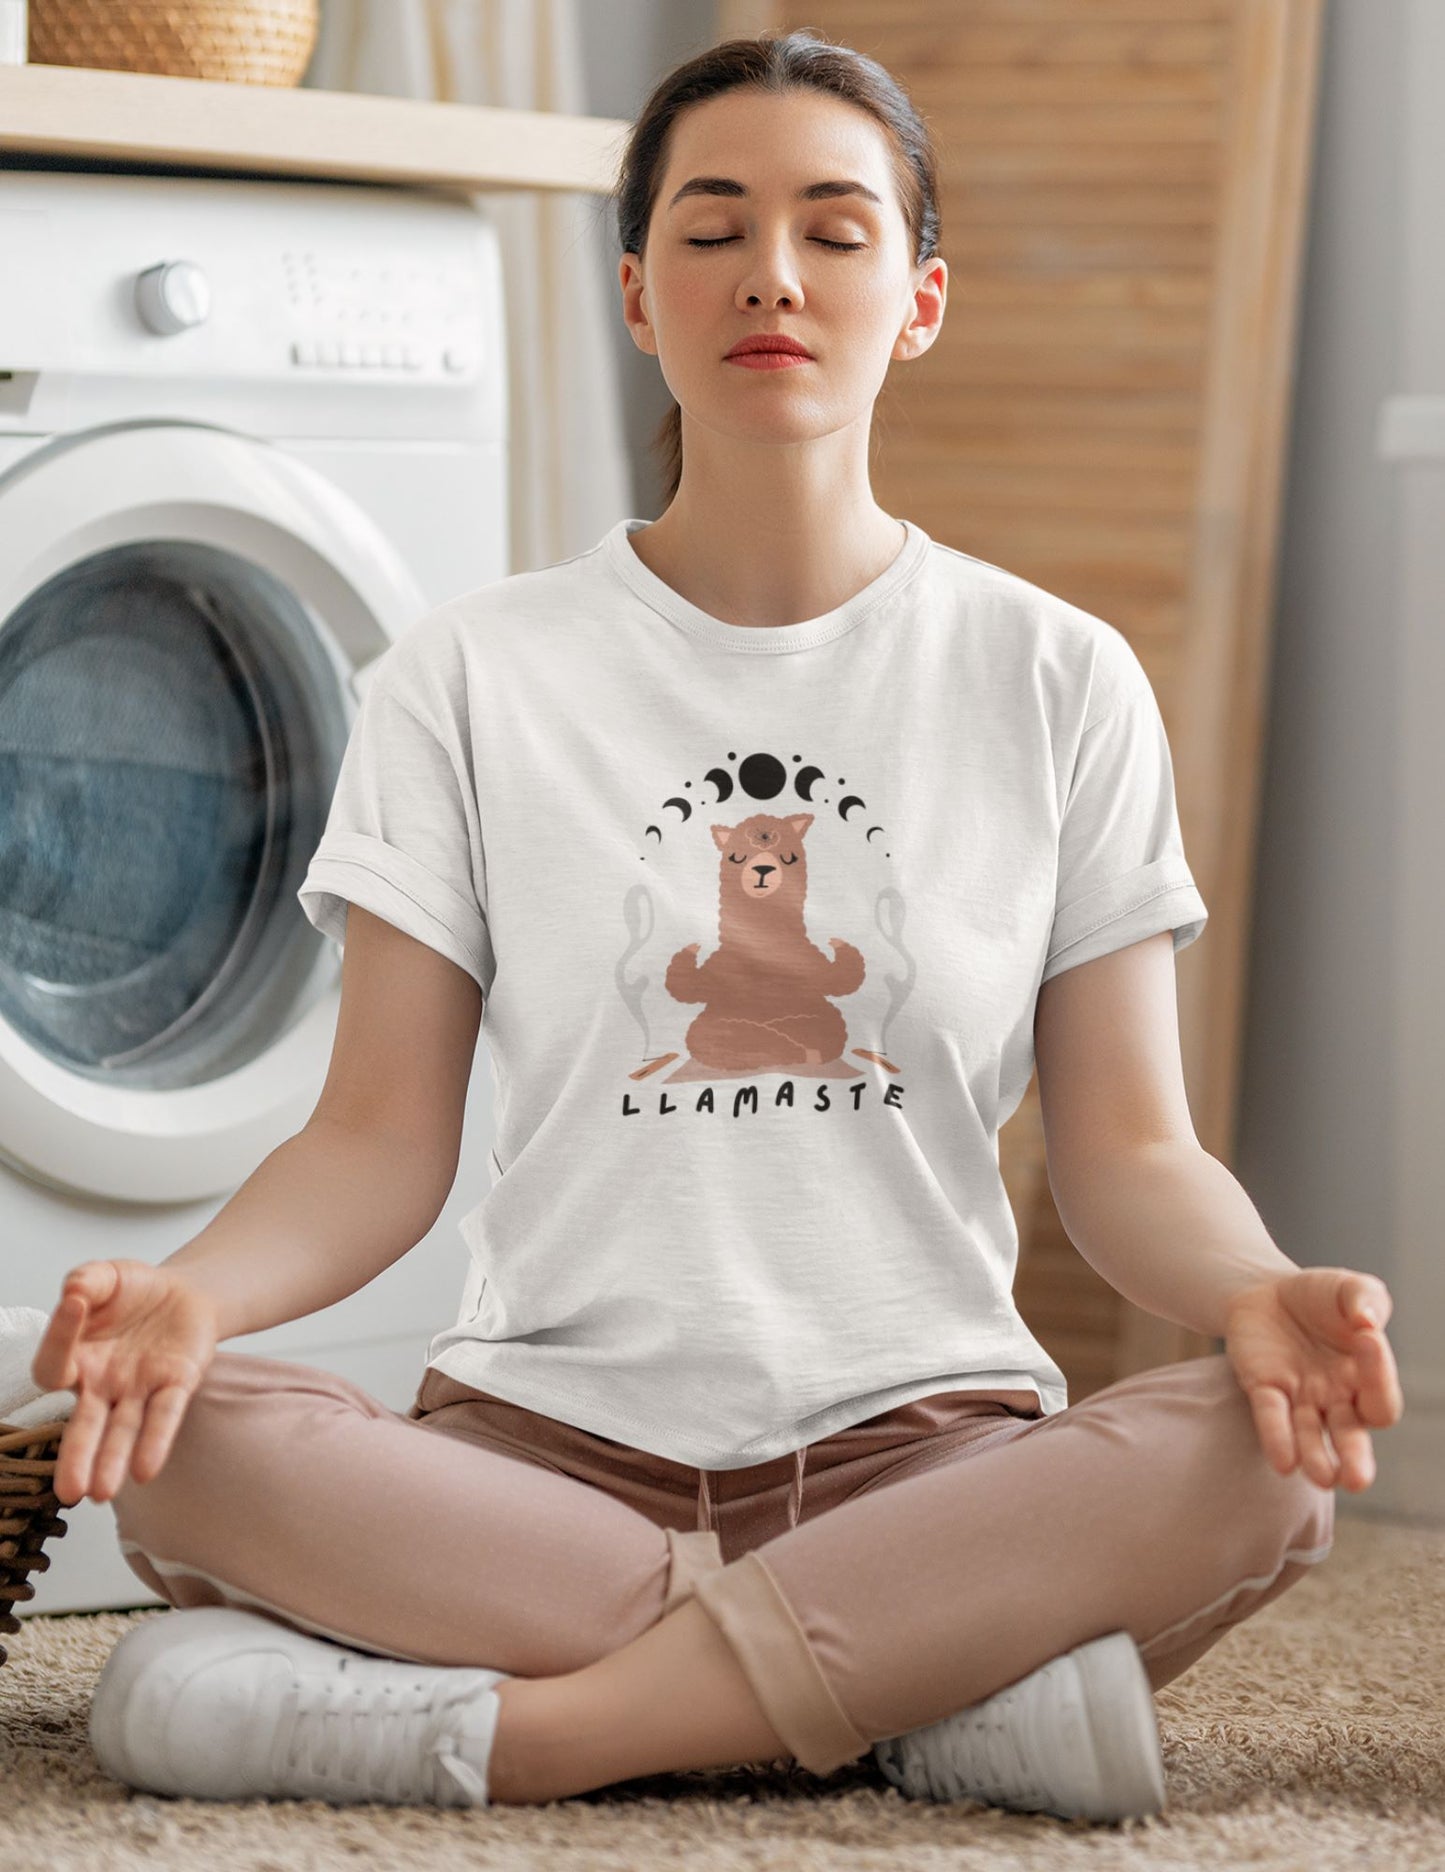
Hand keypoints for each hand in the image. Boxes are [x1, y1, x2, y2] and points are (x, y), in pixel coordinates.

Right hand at [32, 1260, 219, 1507]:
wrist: (185, 1293)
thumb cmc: (134, 1291)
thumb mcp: (107, 1275)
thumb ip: (86, 1280)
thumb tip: (73, 1291)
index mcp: (77, 1358)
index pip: (56, 1363)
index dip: (60, 1334)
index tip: (73, 1303)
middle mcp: (102, 1385)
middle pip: (86, 1426)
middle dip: (76, 1456)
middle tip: (68, 1491)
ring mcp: (138, 1390)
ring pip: (122, 1431)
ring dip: (112, 1460)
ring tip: (101, 1493)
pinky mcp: (175, 1385)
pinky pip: (164, 1417)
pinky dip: (156, 1440)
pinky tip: (146, 1470)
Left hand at [1224, 1268, 1403, 1491]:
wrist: (1268, 1289)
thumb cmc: (1321, 1296)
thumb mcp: (1351, 1288)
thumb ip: (1366, 1300)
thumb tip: (1367, 1323)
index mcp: (1366, 1379)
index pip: (1379, 1397)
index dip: (1378, 1375)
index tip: (1367, 1337)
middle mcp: (1336, 1398)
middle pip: (1350, 1438)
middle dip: (1354, 1459)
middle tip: (1357, 1481)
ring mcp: (1299, 1397)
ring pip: (1311, 1437)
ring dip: (1316, 1458)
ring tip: (1323, 1478)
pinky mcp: (1263, 1388)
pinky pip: (1271, 1417)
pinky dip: (1277, 1438)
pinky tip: (1283, 1462)